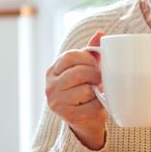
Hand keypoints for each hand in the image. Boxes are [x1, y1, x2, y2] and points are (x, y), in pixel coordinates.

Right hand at [45, 31, 106, 149]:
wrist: (85, 118)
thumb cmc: (85, 87)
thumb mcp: (86, 67)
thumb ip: (91, 50)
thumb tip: (100, 33)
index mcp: (53, 70)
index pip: (70, 56)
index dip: (88, 58)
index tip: (94, 64)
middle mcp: (50, 85)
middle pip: (79, 72)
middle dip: (95, 74)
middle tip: (99, 79)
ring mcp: (57, 101)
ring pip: (85, 88)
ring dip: (96, 89)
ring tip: (96, 91)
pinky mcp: (67, 115)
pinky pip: (91, 103)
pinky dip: (99, 103)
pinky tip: (95, 102)